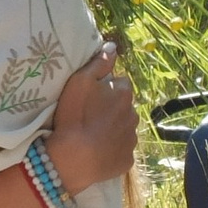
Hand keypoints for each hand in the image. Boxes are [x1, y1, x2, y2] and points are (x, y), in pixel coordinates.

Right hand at [43, 43, 135, 197]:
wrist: (74, 158)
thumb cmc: (75, 116)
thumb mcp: (80, 81)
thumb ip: (98, 63)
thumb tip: (113, 47)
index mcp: (124, 94)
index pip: (119, 84)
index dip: (105, 88)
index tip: (91, 96)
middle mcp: (133, 114)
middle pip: (123, 106)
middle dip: (111, 108)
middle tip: (90, 115)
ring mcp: (131, 139)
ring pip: (124, 128)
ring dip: (113, 128)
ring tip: (93, 134)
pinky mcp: (127, 160)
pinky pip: (121, 149)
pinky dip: (112, 149)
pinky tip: (98, 150)